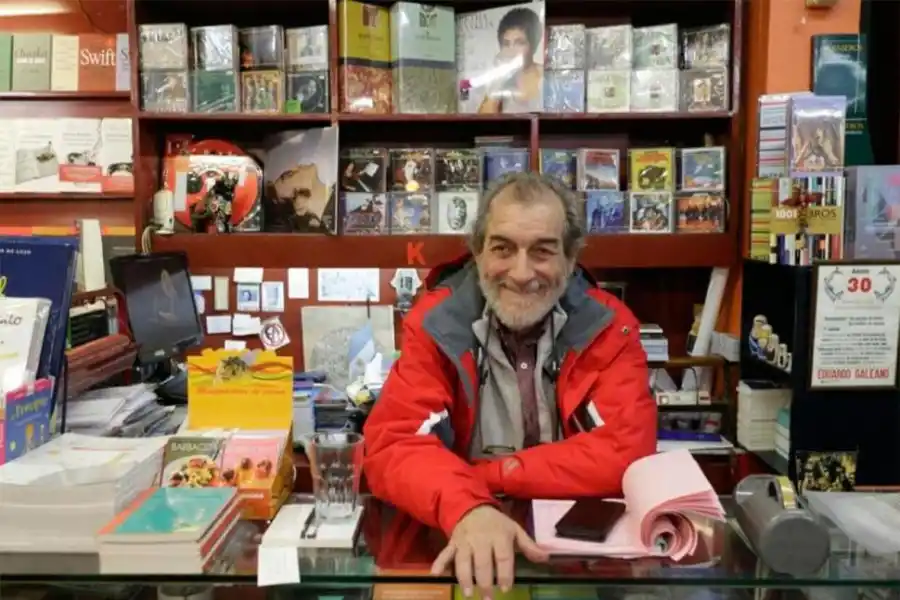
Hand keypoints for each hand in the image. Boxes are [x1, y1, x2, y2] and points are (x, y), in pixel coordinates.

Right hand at [431, 505, 547, 598]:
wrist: (472, 507)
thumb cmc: (497, 523)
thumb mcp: (515, 530)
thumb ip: (528, 546)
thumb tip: (545, 558)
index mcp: (499, 535)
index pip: (503, 557)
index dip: (505, 573)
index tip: (506, 588)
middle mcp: (481, 539)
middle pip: (483, 562)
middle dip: (485, 581)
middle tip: (488, 597)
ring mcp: (465, 542)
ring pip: (464, 561)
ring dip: (465, 577)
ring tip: (468, 593)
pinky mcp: (453, 544)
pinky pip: (445, 554)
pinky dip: (439, 563)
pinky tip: (436, 574)